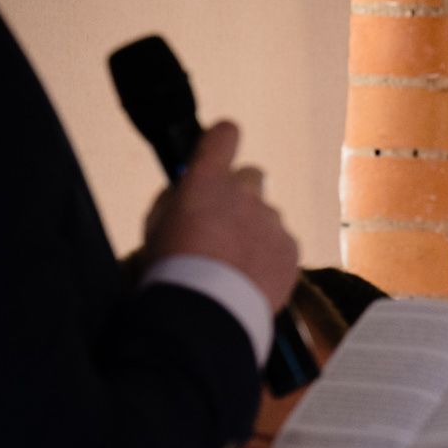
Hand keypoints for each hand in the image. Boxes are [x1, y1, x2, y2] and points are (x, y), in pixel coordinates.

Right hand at [144, 121, 299, 308]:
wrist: (207, 310)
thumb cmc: (172, 268)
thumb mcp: (156, 226)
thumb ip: (176, 199)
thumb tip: (188, 190)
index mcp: (207, 180)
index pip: (223, 136)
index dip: (223, 139)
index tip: (223, 141)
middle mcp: (245, 193)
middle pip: (252, 175)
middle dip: (240, 192)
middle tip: (224, 222)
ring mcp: (272, 220)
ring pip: (266, 216)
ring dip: (253, 231)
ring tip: (233, 264)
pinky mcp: (291, 248)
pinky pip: (281, 244)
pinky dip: (269, 257)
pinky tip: (250, 279)